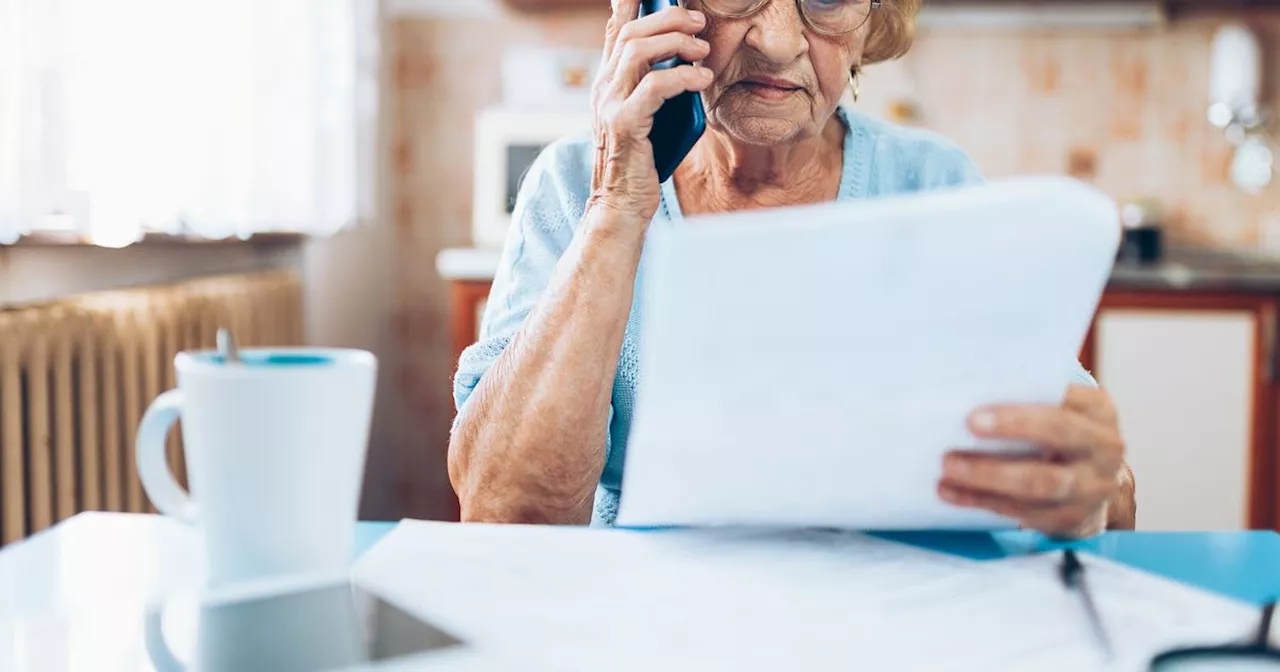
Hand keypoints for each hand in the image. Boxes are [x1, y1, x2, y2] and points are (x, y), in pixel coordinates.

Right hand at [588, 0, 713, 227]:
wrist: (620, 206)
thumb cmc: (640, 165)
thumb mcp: (648, 118)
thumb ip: (656, 89)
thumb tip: (687, 62)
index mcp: (607, 84)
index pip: (614, 30)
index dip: (629, 3)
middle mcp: (603, 89)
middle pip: (629, 31)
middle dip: (668, 18)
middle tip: (700, 23)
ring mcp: (609, 105)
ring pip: (638, 50)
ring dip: (677, 42)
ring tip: (703, 50)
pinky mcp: (624, 124)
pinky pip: (655, 86)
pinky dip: (683, 77)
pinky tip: (701, 79)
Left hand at [938, 385, 1129, 537]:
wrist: (1096, 485)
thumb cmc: (1061, 434)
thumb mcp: (1061, 409)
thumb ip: (1029, 395)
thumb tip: (968, 387)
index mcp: (1098, 411)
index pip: (1062, 401)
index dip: (1019, 411)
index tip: (973, 416)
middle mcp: (1104, 447)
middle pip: (1057, 435)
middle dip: (1009, 431)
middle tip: (964, 430)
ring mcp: (1092, 486)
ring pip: (1040, 482)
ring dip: (989, 475)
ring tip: (949, 467)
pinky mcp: (1073, 517)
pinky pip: (1025, 512)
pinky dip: (983, 501)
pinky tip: (952, 492)